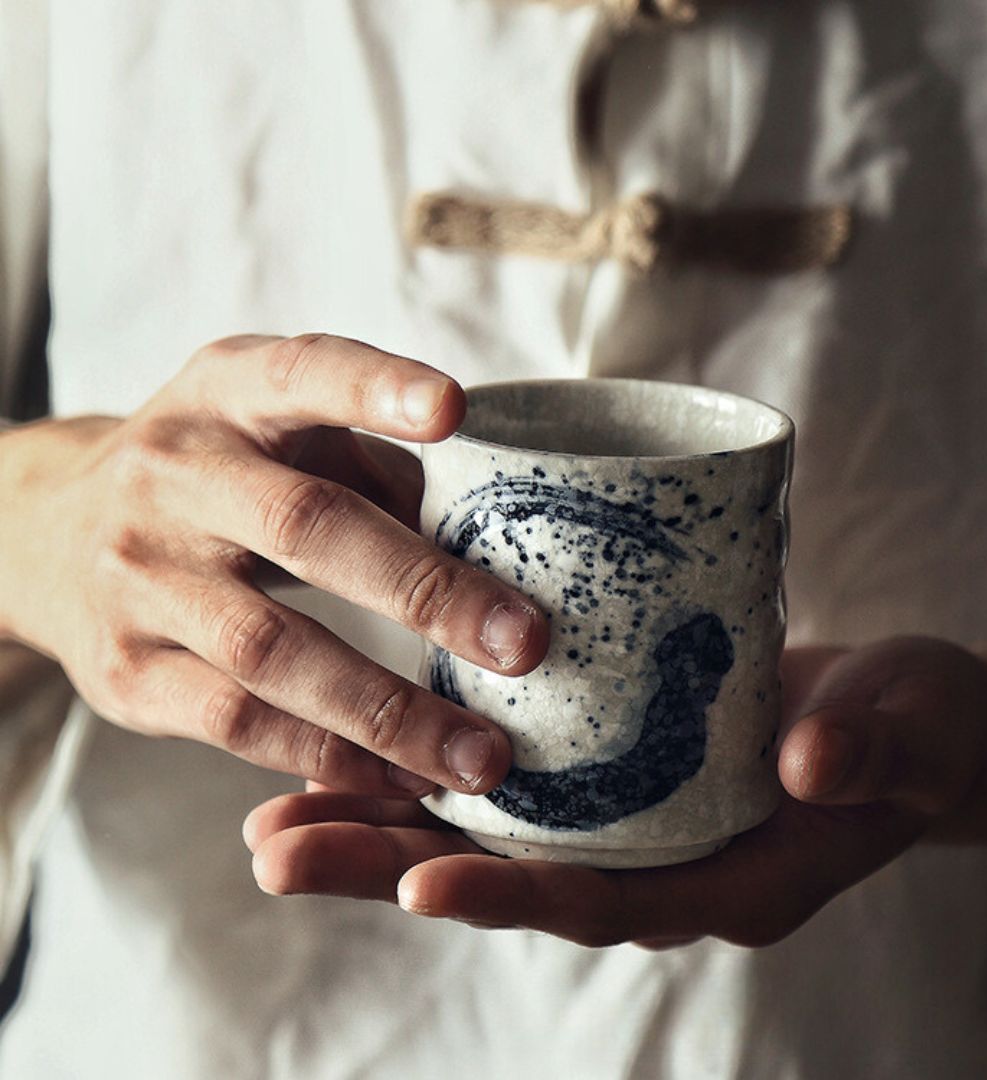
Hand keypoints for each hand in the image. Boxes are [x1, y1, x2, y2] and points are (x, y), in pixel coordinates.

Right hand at [0, 334, 547, 795]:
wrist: (52, 535)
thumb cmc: (220, 475)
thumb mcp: (281, 432)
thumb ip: (378, 465)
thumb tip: (503, 534)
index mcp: (227, 395)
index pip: (303, 373)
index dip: (376, 389)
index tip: (454, 410)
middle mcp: (173, 475)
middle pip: (305, 528)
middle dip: (424, 591)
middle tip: (525, 643)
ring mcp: (141, 575)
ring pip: (273, 650)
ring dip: (389, 713)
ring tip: (482, 757)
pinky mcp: (125, 669)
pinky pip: (237, 722)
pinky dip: (331, 758)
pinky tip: (404, 779)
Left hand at [242, 635, 986, 947]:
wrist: (893, 711)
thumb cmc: (911, 728)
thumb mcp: (912, 732)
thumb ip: (872, 752)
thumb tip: (815, 765)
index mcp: (725, 880)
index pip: (608, 902)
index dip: (518, 899)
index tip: (426, 888)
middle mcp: (655, 863)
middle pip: (511, 881)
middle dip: (393, 872)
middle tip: (279, 856)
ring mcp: (622, 822)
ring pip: (486, 838)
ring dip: (379, 827)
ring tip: (275, 821)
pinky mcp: (603, 769)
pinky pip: (503, 781)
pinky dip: (426, 766)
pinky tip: (351, 746)